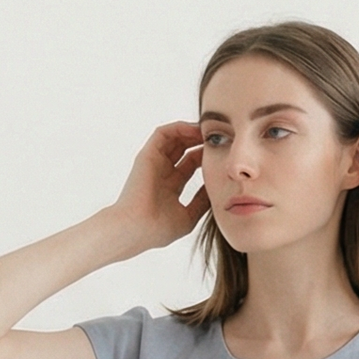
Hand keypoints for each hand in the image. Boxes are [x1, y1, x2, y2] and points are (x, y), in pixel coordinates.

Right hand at [108, 122, 211, 250]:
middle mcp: (162, 172)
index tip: (222, 155)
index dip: (205, 158)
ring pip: (174, 139)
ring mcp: (154, 163)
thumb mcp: (188, 217)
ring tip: (208, 130)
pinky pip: (163, 133)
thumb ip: (201, 203)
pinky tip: (194, 129)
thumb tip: (216, 190)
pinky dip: (179, 128)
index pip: (190, 165)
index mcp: (170, 187)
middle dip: (200, 142)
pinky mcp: (147, 155)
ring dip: (191, 132)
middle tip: (217, 138)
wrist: (136, 229)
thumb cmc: (158, 229)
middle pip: (184, 149)